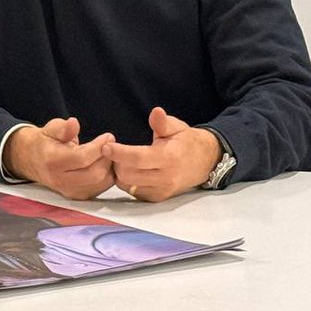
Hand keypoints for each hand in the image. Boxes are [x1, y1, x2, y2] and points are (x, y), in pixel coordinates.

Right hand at [3, 117, 115, 200]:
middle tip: (110, 145)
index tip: (108, 136)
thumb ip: (63, 128)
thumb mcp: (50, 129)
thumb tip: (74, 123)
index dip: (99, 147)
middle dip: (107, 158)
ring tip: (107, 154)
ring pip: (101, 183)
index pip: (82, 158)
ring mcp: (69, 191)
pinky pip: (100, 189)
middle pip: (95, 174)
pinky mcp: (77, 196)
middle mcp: (60, 180)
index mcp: (52, 161)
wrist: (32, 161)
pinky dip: (107, 176)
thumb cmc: (45, 142)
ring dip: (109, 168)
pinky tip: (103, 164)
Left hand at [102, 107, 220, 202]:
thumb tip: (156, 111)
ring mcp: (162, 191)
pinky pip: (134, 193)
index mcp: (169, 158)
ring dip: (120, 174)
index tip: (106, 147)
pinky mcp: (158, 199)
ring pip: (128, 186)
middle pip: (128, 175)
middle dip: (116, 163)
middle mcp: (165, 178)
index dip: (119, 153)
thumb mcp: (177, 127)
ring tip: (122, 161)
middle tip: (113, 152)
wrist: (204, 163)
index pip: (138, 159)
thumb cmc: (185, 141)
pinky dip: (128, 182)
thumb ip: (163, 122)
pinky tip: (130, 171)